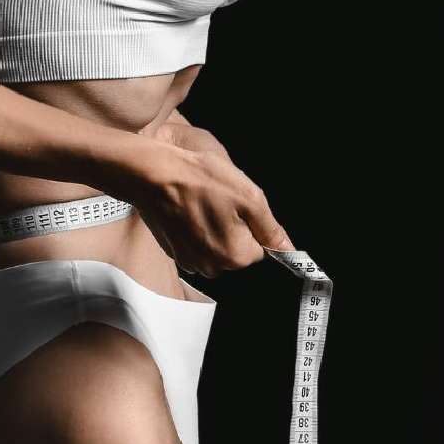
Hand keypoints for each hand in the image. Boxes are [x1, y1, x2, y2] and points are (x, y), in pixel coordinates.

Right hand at [134, 124, 294, 278]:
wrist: (154, 175)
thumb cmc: (201, 180)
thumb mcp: (249, 197)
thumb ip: (271, 229)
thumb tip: (289, 251)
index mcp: (236, 256)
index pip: (259, 247)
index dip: (250, 222)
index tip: (235, 203)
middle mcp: (213, 267)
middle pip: (237, 250)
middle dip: (233, 227)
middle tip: (218, 200)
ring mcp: (190, 262)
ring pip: (216, 247)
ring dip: (213, 229)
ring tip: (201, 202)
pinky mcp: (174, 253)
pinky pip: (196, 245)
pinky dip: (195, 230)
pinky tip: (187, 210)